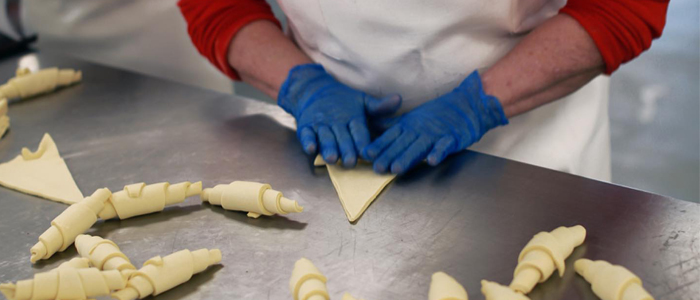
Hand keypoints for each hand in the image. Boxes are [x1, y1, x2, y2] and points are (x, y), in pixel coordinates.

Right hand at [278, 64, 400, 166]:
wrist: (313, 90)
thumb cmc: (343, 101)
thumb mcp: (362, 100)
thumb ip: (379, 106)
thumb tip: (399, 99)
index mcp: (352, 116)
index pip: (359, 130)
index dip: (362, 142)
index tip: (367, 153)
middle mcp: (336, 120)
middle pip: (342, 137)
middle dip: (346, 149)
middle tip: (350, 162)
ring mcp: (320, 124)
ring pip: (325, 137)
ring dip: (328, 147)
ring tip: (332, 158)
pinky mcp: (305, 126)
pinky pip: (306, 134)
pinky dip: (308, 141)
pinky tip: (311, 149)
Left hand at [363, 71, 507, 173]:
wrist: (469, 104)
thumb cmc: (437, 115)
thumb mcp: (412, 119)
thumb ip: (393, 126)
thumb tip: (372, 129)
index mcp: (409, 125)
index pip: (391, 136)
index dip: (379, 145)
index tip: (365, 154)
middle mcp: (420, 129)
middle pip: (402, 144)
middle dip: (389, 155)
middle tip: (376, 167)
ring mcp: (436, 133)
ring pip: (420, 147)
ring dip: (408, 158)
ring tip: (397, 169)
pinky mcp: (452, 137)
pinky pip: (445, 146)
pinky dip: (439, 152)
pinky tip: (433, 161)